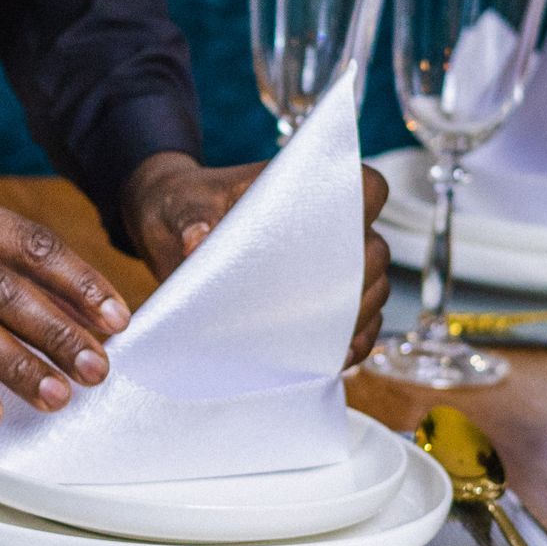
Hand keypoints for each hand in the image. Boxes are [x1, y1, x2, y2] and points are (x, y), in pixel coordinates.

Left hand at [120, 152, 392, 369]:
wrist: (172, 229)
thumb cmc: (184, 205)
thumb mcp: (182, 206)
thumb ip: (192, 218)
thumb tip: (196, 240)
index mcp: (306, 187)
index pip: (365, 186)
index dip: (368, 204)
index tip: (340, 229)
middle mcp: (327, 226)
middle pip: (374, 250)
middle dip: (357, 279)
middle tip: (321, 304)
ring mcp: (327, 266)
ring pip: (371, 289)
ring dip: (356, 315)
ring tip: (327, 342)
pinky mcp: (316, 302)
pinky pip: (355, 324)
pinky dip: (351, 342)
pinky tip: (333, 359)